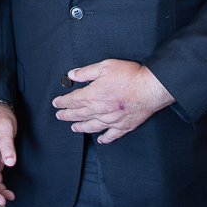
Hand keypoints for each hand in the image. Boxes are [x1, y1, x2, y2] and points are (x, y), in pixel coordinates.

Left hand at [52, 60, 174, 143]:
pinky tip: (99, 139)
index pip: (72, 101)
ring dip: (80, 127)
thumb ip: (86, 72)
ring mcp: (111, 120)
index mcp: (92, 96)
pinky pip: (111, 135)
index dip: (62, 102)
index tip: (56, 103)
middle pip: (78, 115)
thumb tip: (72, 74)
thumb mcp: (105, 66)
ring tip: (73, 128)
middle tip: (59, 116)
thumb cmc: (130, 76)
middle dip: (66, 115)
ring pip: (91, 126)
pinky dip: (104, 138)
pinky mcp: (124, 126)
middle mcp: (99, 110)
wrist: (151, 88)